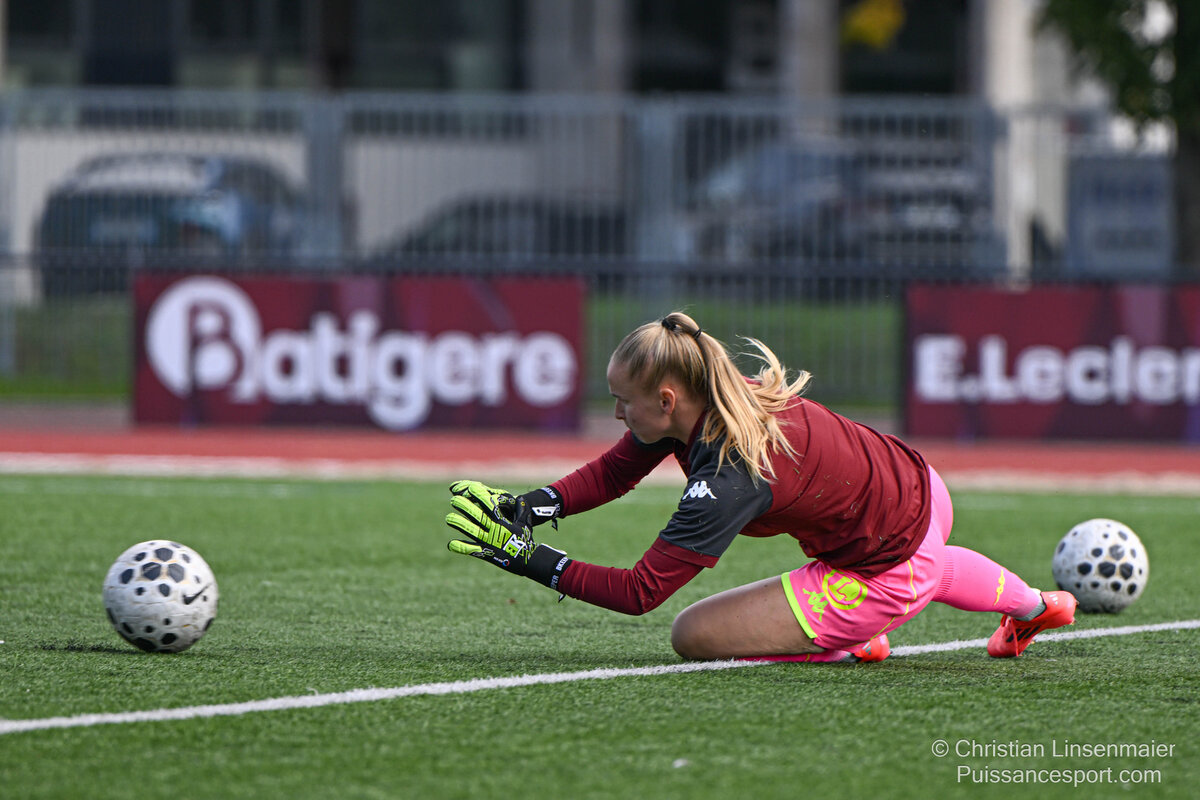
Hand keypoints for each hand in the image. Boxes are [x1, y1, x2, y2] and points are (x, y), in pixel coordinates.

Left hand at [445, 486, 571, 589]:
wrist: (529, 560)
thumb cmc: (526, 540)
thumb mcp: (525, 523)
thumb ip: (521, 511)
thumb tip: (520, 498)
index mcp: (502, 522)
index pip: (490, 506)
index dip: (480, 496)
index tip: (471, 488)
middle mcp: (494, 530)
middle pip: (478, 516)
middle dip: (466, 507)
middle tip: (454, 499)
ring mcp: (489, 542)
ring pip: (472, 531)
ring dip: (460, 524)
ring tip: (449, 518)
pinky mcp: (486, 554)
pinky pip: (471, 550)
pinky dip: (461, 547)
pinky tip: (450, 544)